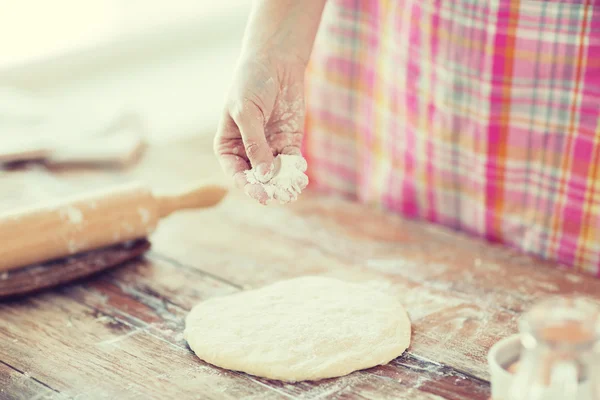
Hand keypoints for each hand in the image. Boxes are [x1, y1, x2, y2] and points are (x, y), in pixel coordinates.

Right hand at [213, 53, 305, 203]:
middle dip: (268, 188)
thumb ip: (254, 143)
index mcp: (228, 146)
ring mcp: (269, 149)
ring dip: (284, 184)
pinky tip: (300, 176)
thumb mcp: (247, 112)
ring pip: (276, 174)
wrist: (276, 62)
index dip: (247, 185)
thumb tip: (264, 174)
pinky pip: (292, 163)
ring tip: (293, 190)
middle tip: (280, 197)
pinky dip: (296, 172)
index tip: (260, 193)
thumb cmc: (251, 83)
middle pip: (257, 178)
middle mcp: (248, 151)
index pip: (236, 173)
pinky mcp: (288, 143)